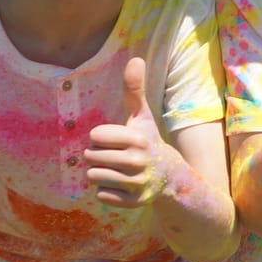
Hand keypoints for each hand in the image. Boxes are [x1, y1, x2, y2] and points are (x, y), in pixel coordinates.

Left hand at [84, 57, 172, 206]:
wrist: (170, 176)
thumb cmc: (147, 141)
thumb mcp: (142, 116)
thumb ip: (134, 89)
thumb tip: (135, 58)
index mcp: (138, 139)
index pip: (96, 136)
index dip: (100, 137)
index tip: (114, 140)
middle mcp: (139, 162)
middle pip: (91, 158)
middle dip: (97, 157)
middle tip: (113, 157)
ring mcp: (137, 184)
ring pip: (93, 177)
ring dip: (99, 174)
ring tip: (114, 170)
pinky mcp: (133, 203)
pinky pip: (101, 195)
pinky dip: (106, 191)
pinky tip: (120, 184)